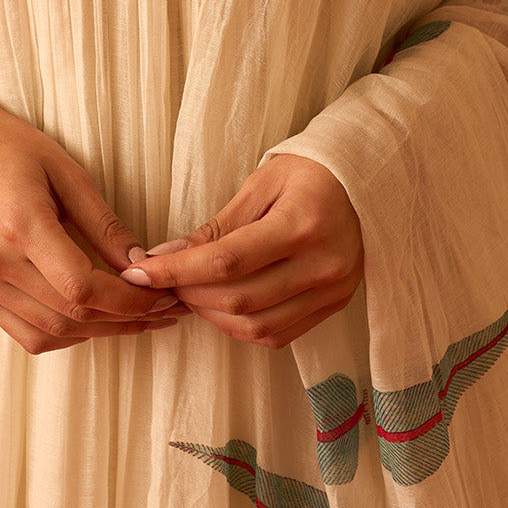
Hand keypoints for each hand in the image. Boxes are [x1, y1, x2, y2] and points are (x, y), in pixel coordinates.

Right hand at [0, 96, 184, 354]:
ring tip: (137, 318)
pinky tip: (93, 319)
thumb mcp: (68, 173)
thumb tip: (143, 265)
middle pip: (71, 316)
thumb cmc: (13, 149)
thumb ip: (105, 225)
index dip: (128, 301)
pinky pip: (29, 334)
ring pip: (52, 333)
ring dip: (100, 332)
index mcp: (20, 226)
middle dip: (126, 320)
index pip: (82, 288)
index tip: (161, 295)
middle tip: (163, 310)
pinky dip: (66, 335)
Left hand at [118, 155, 362, 348]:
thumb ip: (217, 226)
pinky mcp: (336, 306)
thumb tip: (165, 256)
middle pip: (240, 300)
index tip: (141, 272)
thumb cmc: (308, 173)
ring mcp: (333, 291)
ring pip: (258, 327)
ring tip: (189, 292)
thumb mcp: (261, 184)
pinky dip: (242, 327)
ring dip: (212, 316)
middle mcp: (322, 264)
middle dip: (189, 294)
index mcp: (302, 224)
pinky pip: (279, 335)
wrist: (367, 182)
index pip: (227, 261)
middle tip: (161, 279)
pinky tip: (222, 306)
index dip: (177, 271)